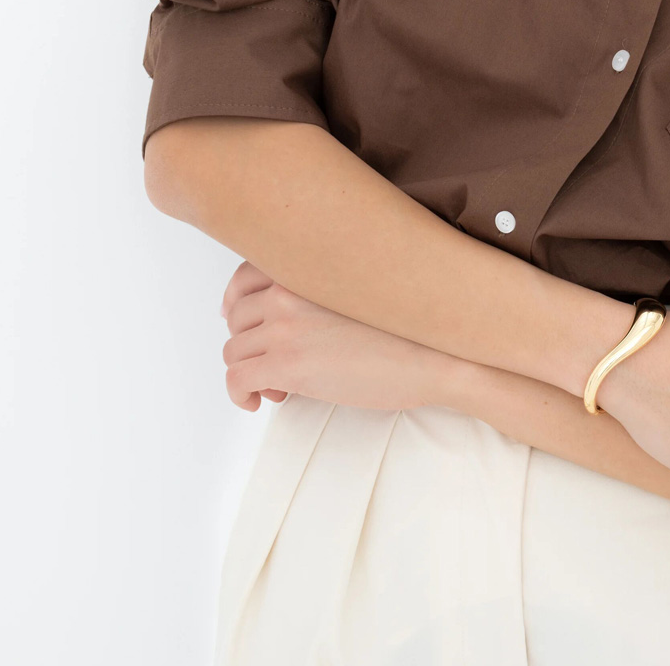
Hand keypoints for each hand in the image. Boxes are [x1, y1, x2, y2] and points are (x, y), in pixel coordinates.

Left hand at [218, 259, 458, 413]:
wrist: (436, 356)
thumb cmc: (408, 328)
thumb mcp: (360, 292)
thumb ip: (320, 291)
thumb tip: (287, 319)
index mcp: (308, 268)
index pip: (244, 275)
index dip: (236, 301)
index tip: (239, 319)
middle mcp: (289, 290)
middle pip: (236, 317)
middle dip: (249, 342)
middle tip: (273, 362)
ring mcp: (285, 326)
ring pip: (233, 350)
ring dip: (250, 370)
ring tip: (279, 385)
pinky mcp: (286, 364)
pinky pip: (236, 380)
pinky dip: (240, 394)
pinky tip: (260, 401)